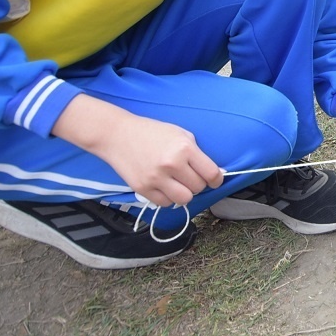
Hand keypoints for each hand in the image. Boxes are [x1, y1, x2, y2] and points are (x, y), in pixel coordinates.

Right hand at [52, 94, 222, 208]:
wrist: (118, 134)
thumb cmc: (152, 132)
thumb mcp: (181, 135)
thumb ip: (198, 154)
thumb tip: (215, 173)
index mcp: (185, 148)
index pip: (211, 174)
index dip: (217, 180)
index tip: (215, 180)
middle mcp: (172, 164)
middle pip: (198, 188)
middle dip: (198, 184)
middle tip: (190, 177)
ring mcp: (156, 178)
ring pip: (184, 199)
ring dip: (184, 193)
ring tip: (178, 183)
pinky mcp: (142, 188)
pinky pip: (165, 203)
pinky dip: (168, 198)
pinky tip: (164, 187)